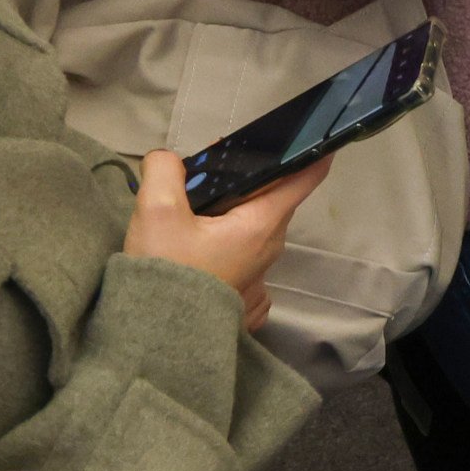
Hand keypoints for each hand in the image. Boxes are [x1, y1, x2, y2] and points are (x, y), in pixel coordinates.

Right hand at [125, 149, 326, 331]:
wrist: (159, 337)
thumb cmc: (167, 271)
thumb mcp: (156, 212)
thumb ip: (165, 172)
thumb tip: (169, 159)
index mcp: (262, 223)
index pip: (305, 178)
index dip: (312, 151)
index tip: (312, 133)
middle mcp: (271, 245)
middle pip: (271, 195)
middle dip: (247, 174)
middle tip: (208, 165)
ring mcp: (260, 269)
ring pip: (253, 220)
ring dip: (230, 203)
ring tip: (191, 197)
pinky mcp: (243, 285)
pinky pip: (241, 244)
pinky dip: (224, 229)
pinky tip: (193, 231)